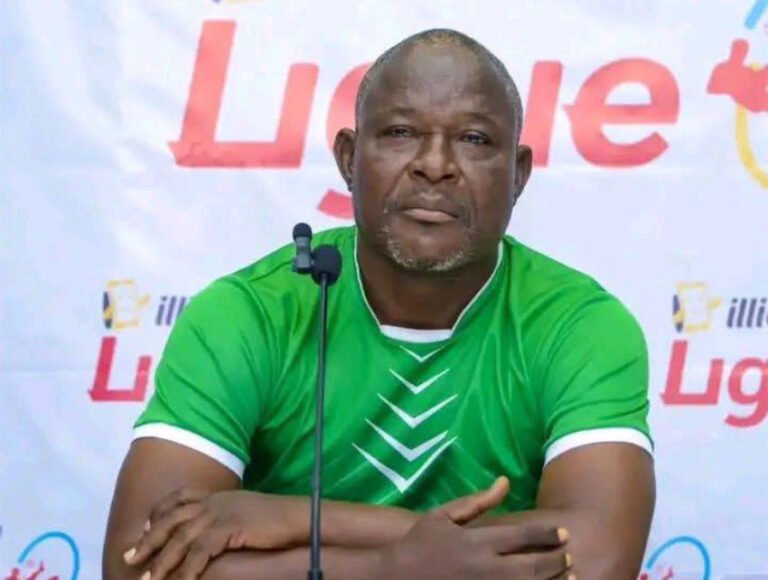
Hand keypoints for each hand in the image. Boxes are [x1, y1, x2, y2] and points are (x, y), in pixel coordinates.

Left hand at [123, 488, 305, 579]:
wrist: (296, 516)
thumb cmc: (275, 519)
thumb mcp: (244, 512)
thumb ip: (225, 517)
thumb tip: (214, 532)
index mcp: (217, 496)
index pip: (179, 499)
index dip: (158, 514)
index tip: (144, 527)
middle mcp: (214, 502)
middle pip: (171, 518)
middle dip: (149, 539)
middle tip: (129, 557)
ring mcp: (221, 513)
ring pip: (181, 537)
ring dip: (162, 560)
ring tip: (148, 579)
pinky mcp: (229, 528)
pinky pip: (200, 551)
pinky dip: (187, 569)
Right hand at [374, 492, 572, 579]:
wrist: (396, 577)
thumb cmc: (420, 543)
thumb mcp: (444, 515)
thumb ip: (477, 502)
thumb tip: (505, 482)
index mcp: (476, 541)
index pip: (523, 536)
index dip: (548, 535)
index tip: (563, 533)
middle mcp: (484, 568)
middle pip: (533, 567)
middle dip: (557, 562)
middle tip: (569, 556)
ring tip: (569, 578)